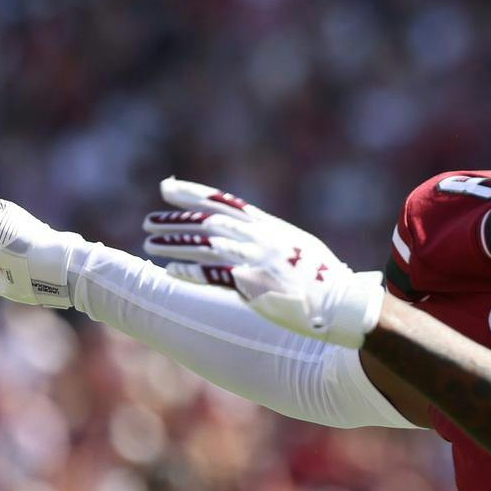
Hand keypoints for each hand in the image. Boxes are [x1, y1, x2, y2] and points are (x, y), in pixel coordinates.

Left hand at [141, 177, 384, 346]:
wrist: (342, 302)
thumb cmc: (323, 277)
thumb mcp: (299, 245)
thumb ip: (270, 236)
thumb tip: (250, 230)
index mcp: (269, 226)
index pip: (223, 202)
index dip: (192, 193)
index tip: (167, 188)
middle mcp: (259, 237)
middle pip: (207, 222)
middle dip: (175, 220)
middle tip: (149, 220)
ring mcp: (256, 259)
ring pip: (205, 245)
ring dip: (174, 244)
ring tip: (150, 243)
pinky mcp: (254, 284)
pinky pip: (214, 275)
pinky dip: (191, 272)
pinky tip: (170, 271)